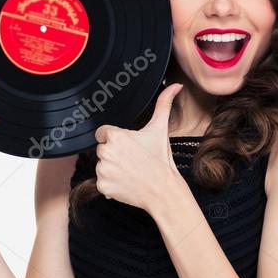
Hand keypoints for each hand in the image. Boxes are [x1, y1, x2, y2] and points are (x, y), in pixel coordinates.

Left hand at [93, 82, 184, 210]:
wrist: (164, 191)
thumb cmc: (161, 159)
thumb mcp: (160, 129)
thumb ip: (164, 104)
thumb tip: (175, 85)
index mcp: (115, 136)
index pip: (103, 133)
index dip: (116, 139)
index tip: (128, 146)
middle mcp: (105, 152)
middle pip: (102, 149)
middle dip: (114, 154)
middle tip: (133, 160)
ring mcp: (102, 171)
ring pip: (102, 165)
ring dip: (112, 169)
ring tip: (131, 171)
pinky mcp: (102, 186)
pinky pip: (101, 182)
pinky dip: (111, 184)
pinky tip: (126, 183)